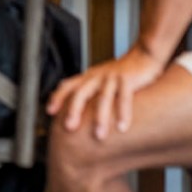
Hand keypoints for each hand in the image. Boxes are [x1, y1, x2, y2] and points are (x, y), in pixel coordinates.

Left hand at [47, 44, 164, 140]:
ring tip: (99, 136)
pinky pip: (124, 97)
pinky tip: (122, 127)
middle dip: (73, 110)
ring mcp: (112, 77)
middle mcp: (97, 76)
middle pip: (81, 92)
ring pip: (103, 97)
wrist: (143, 55)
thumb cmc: (120, 72)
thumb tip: (76, 112)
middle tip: (69, 128)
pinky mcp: (128, 79)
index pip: (67, 85)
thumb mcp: (100, 79)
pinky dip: (123, 112)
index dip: (57, 97)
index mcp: (88, 77)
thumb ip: (89, 92)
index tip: (49, 112)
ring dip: (100, 117)